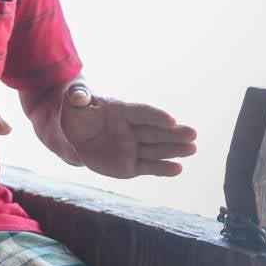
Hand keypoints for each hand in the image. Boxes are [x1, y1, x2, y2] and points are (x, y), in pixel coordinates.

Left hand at [60, 84, 196, 177]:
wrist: (72, 136)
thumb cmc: (76, 113)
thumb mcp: (73, 102)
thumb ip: (78, 97)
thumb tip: (79, 96)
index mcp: (121, 111)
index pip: (142, 112)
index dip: (156, 116)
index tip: (171, 120)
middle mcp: (132, 129)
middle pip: (155, 131)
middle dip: (174, 133)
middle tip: (193, 134)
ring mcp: (132, 148)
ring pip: (156, 149)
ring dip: (174, 150)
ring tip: (192, 149)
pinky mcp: (130, 166)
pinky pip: (147, 167)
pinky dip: (162, 169)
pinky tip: (178, 169)